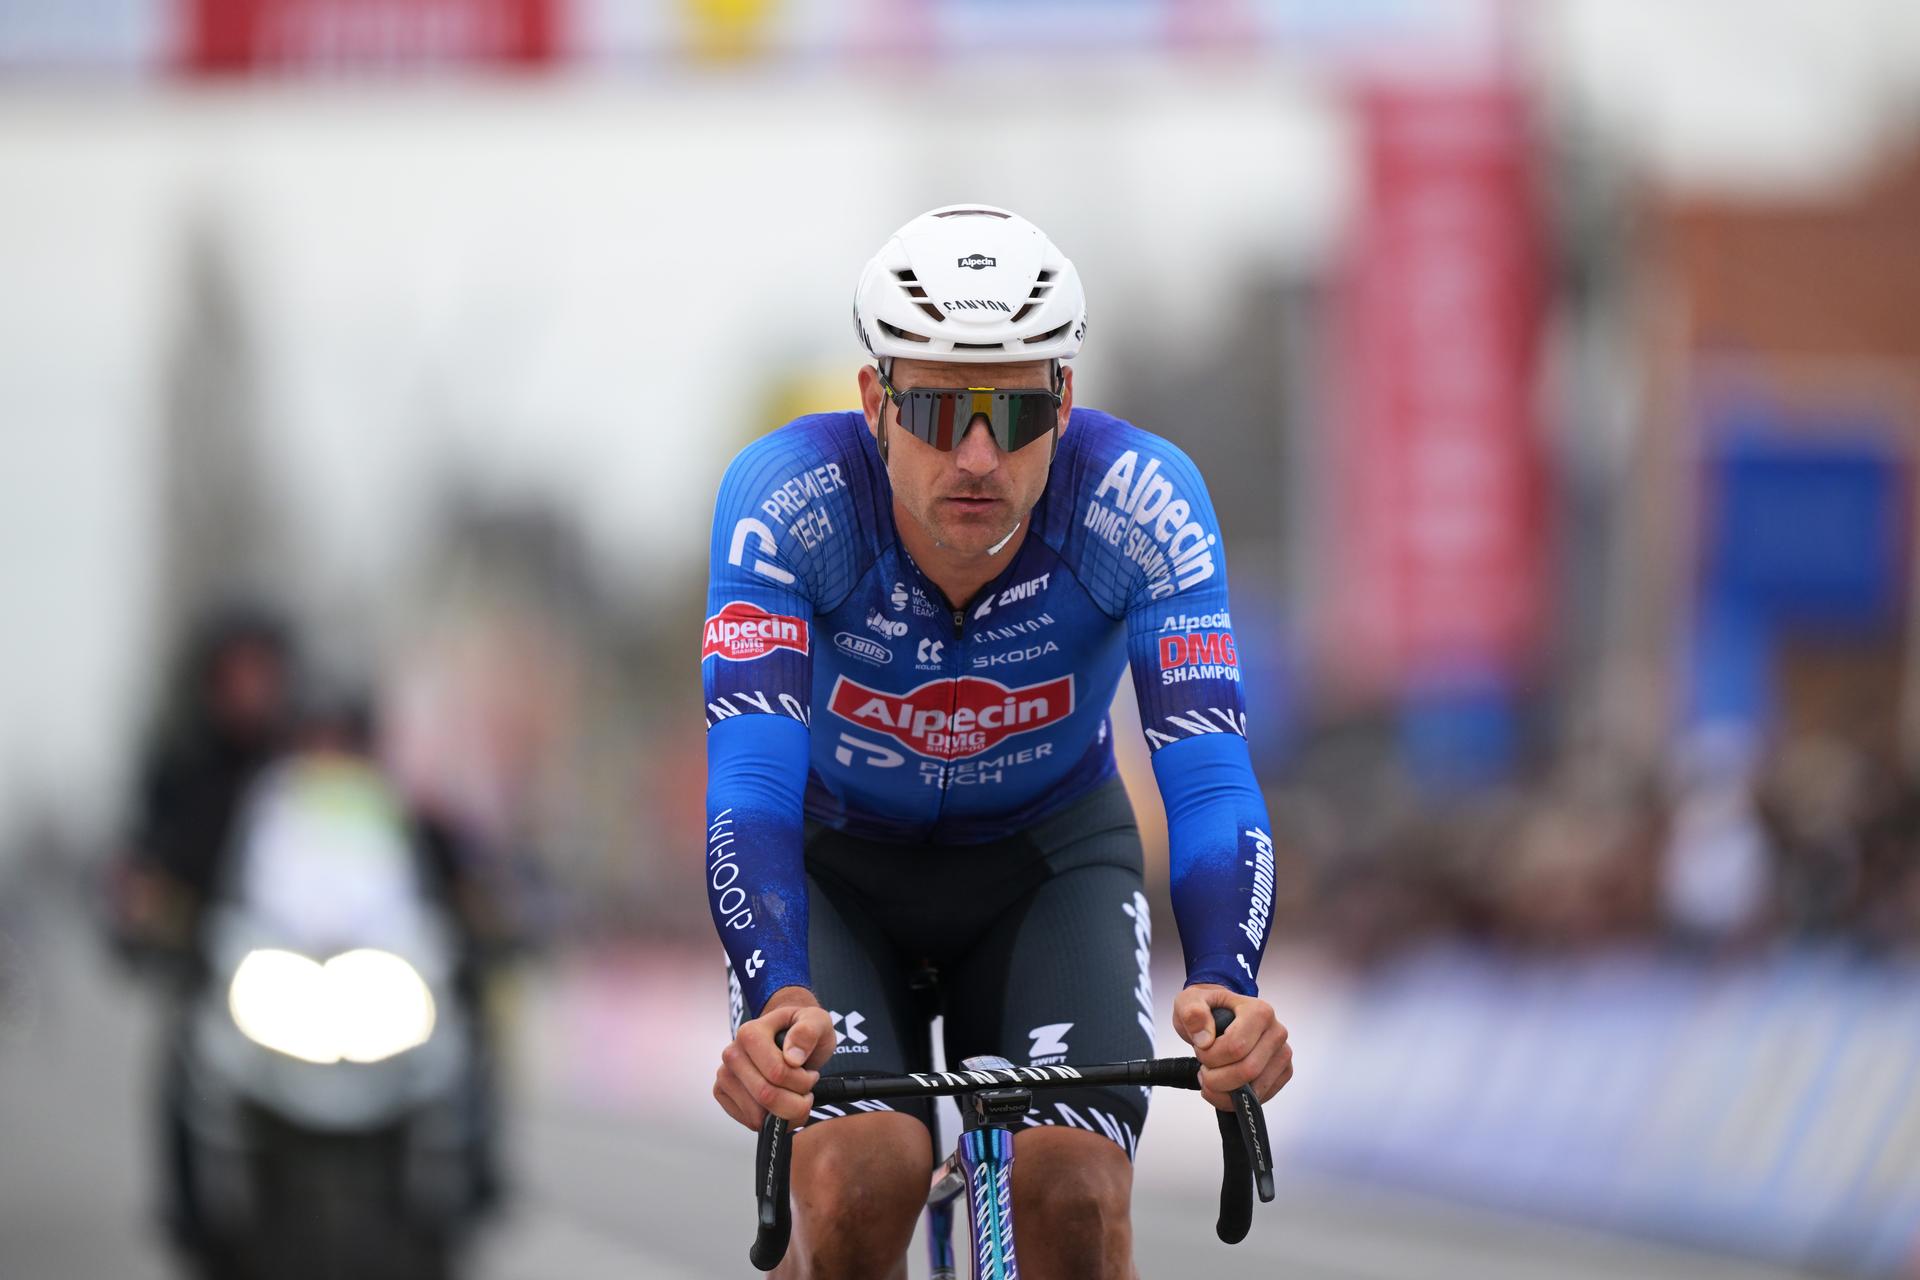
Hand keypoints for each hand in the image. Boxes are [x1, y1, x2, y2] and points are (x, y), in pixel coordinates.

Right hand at [712, 986, 837, 1130]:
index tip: (812, 1075)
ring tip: (795, 1096)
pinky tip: (780, 1105)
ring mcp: (724, 1075)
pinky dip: (771, 1122)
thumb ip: (808, 1033)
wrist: (790, 1040)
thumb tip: (792, 1058)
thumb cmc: (803, 1033)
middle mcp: (732, 1054)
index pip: (777, 1072)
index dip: (803, 1082)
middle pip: (766, 1096)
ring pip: (757, 1114)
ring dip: (785, 1114)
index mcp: (750, 1033)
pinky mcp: (722, 1093)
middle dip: (796, 1102)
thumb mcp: (816, 1022)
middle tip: (807, 1092)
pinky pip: (749, 1121)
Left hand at [1172, 984, 1292, 1110]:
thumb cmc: (1208, 1009)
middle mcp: (1276, 1032)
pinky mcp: (1282, 1073)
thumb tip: (1205, 1039)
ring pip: (1254, 1089)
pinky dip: (1235, 1100)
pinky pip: (1260, 1097)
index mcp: (1259, 1012)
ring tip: (1210, 1077)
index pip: (1235, 1047)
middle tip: (1203, 1069)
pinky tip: (1222, 1087)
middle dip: (1216, 1078)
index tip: (1200, 1049)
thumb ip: (1192, 1013)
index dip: (1210, 1056)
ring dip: (1224, 1091)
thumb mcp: (1189, 1001)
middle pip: (1247, 1071)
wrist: (1220, 1015)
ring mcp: (1282, 1054)